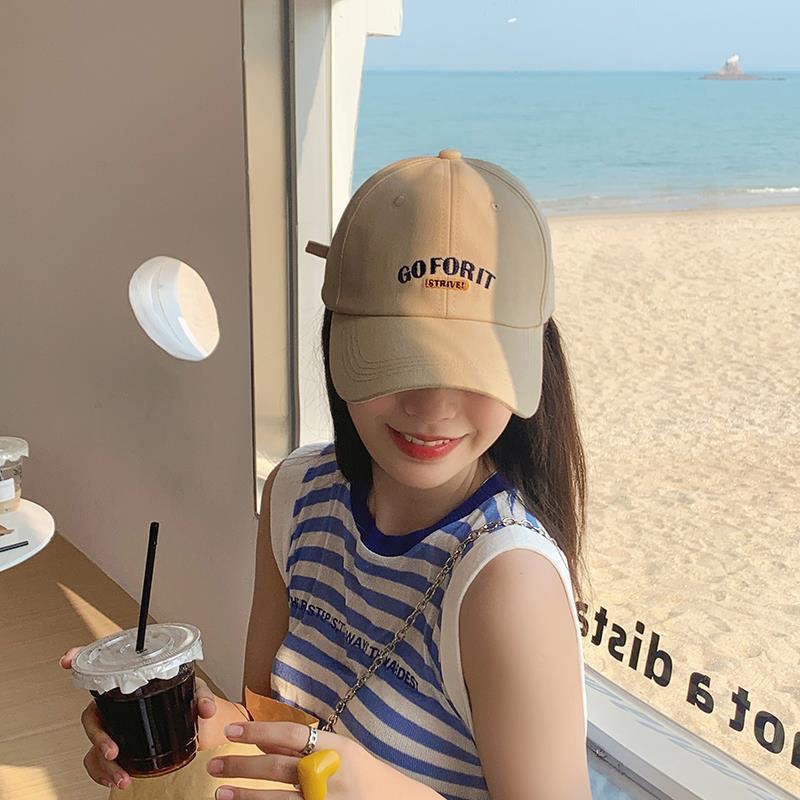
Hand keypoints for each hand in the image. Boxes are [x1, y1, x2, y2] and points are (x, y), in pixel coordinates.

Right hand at [59, 646, 219, 789]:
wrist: (198, 727)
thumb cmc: (190, 701)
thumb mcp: (197, 693)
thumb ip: (202, 697)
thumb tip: (205, 709)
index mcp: (132, 681)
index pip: (102, 666)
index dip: (80, 658)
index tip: (67, 660)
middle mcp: (117, 703)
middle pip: (92, 716)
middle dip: (98, 736)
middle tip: (113, 752)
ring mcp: (114, 726)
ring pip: (93, 745)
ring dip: (102, 764)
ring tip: (122, 777)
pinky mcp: (118, 747)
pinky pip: (98, 762)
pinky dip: (103, 773)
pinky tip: (118, 780)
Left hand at [206, 720, 374, 799]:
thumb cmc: (366, 775)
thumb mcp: (341, 751)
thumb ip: (304, 746)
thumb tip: (265, 739)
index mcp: (337, 747)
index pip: (292, 733)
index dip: (259, 730)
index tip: (232, 730)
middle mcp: (330, 773)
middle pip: (278, 766)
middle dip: (242, 765)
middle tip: (214, 764)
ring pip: (276, 798)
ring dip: (245, 795)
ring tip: (220, 792)